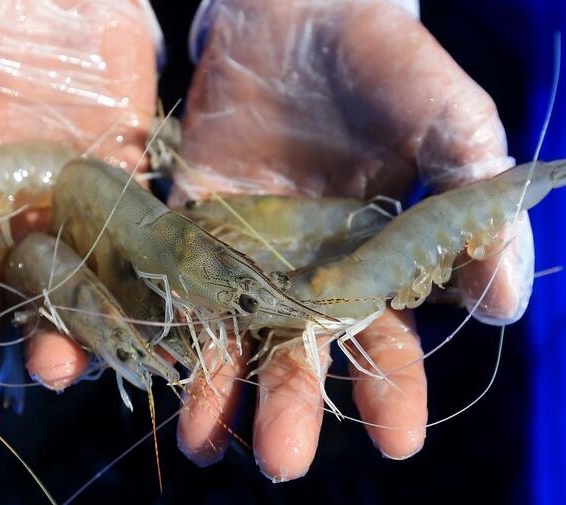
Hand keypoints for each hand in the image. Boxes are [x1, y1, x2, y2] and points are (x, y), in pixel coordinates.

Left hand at [172, 0, 532, 479]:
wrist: (302, 12)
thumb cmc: (388, 64)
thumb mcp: (449, 122)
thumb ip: (473, 209)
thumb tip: (506, 303)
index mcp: (369, 265)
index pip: (383, 344)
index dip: (392, 393)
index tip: (398, 442)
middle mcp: (301, 273)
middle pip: (294, 355)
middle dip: (290, 407)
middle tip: (280, 461)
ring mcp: (240, 252)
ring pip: (226, 335)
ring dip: (214, 390)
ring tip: (203, 442)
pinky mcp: (186, 222)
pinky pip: (167, 278)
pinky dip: (155, 319)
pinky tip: (147, 363)